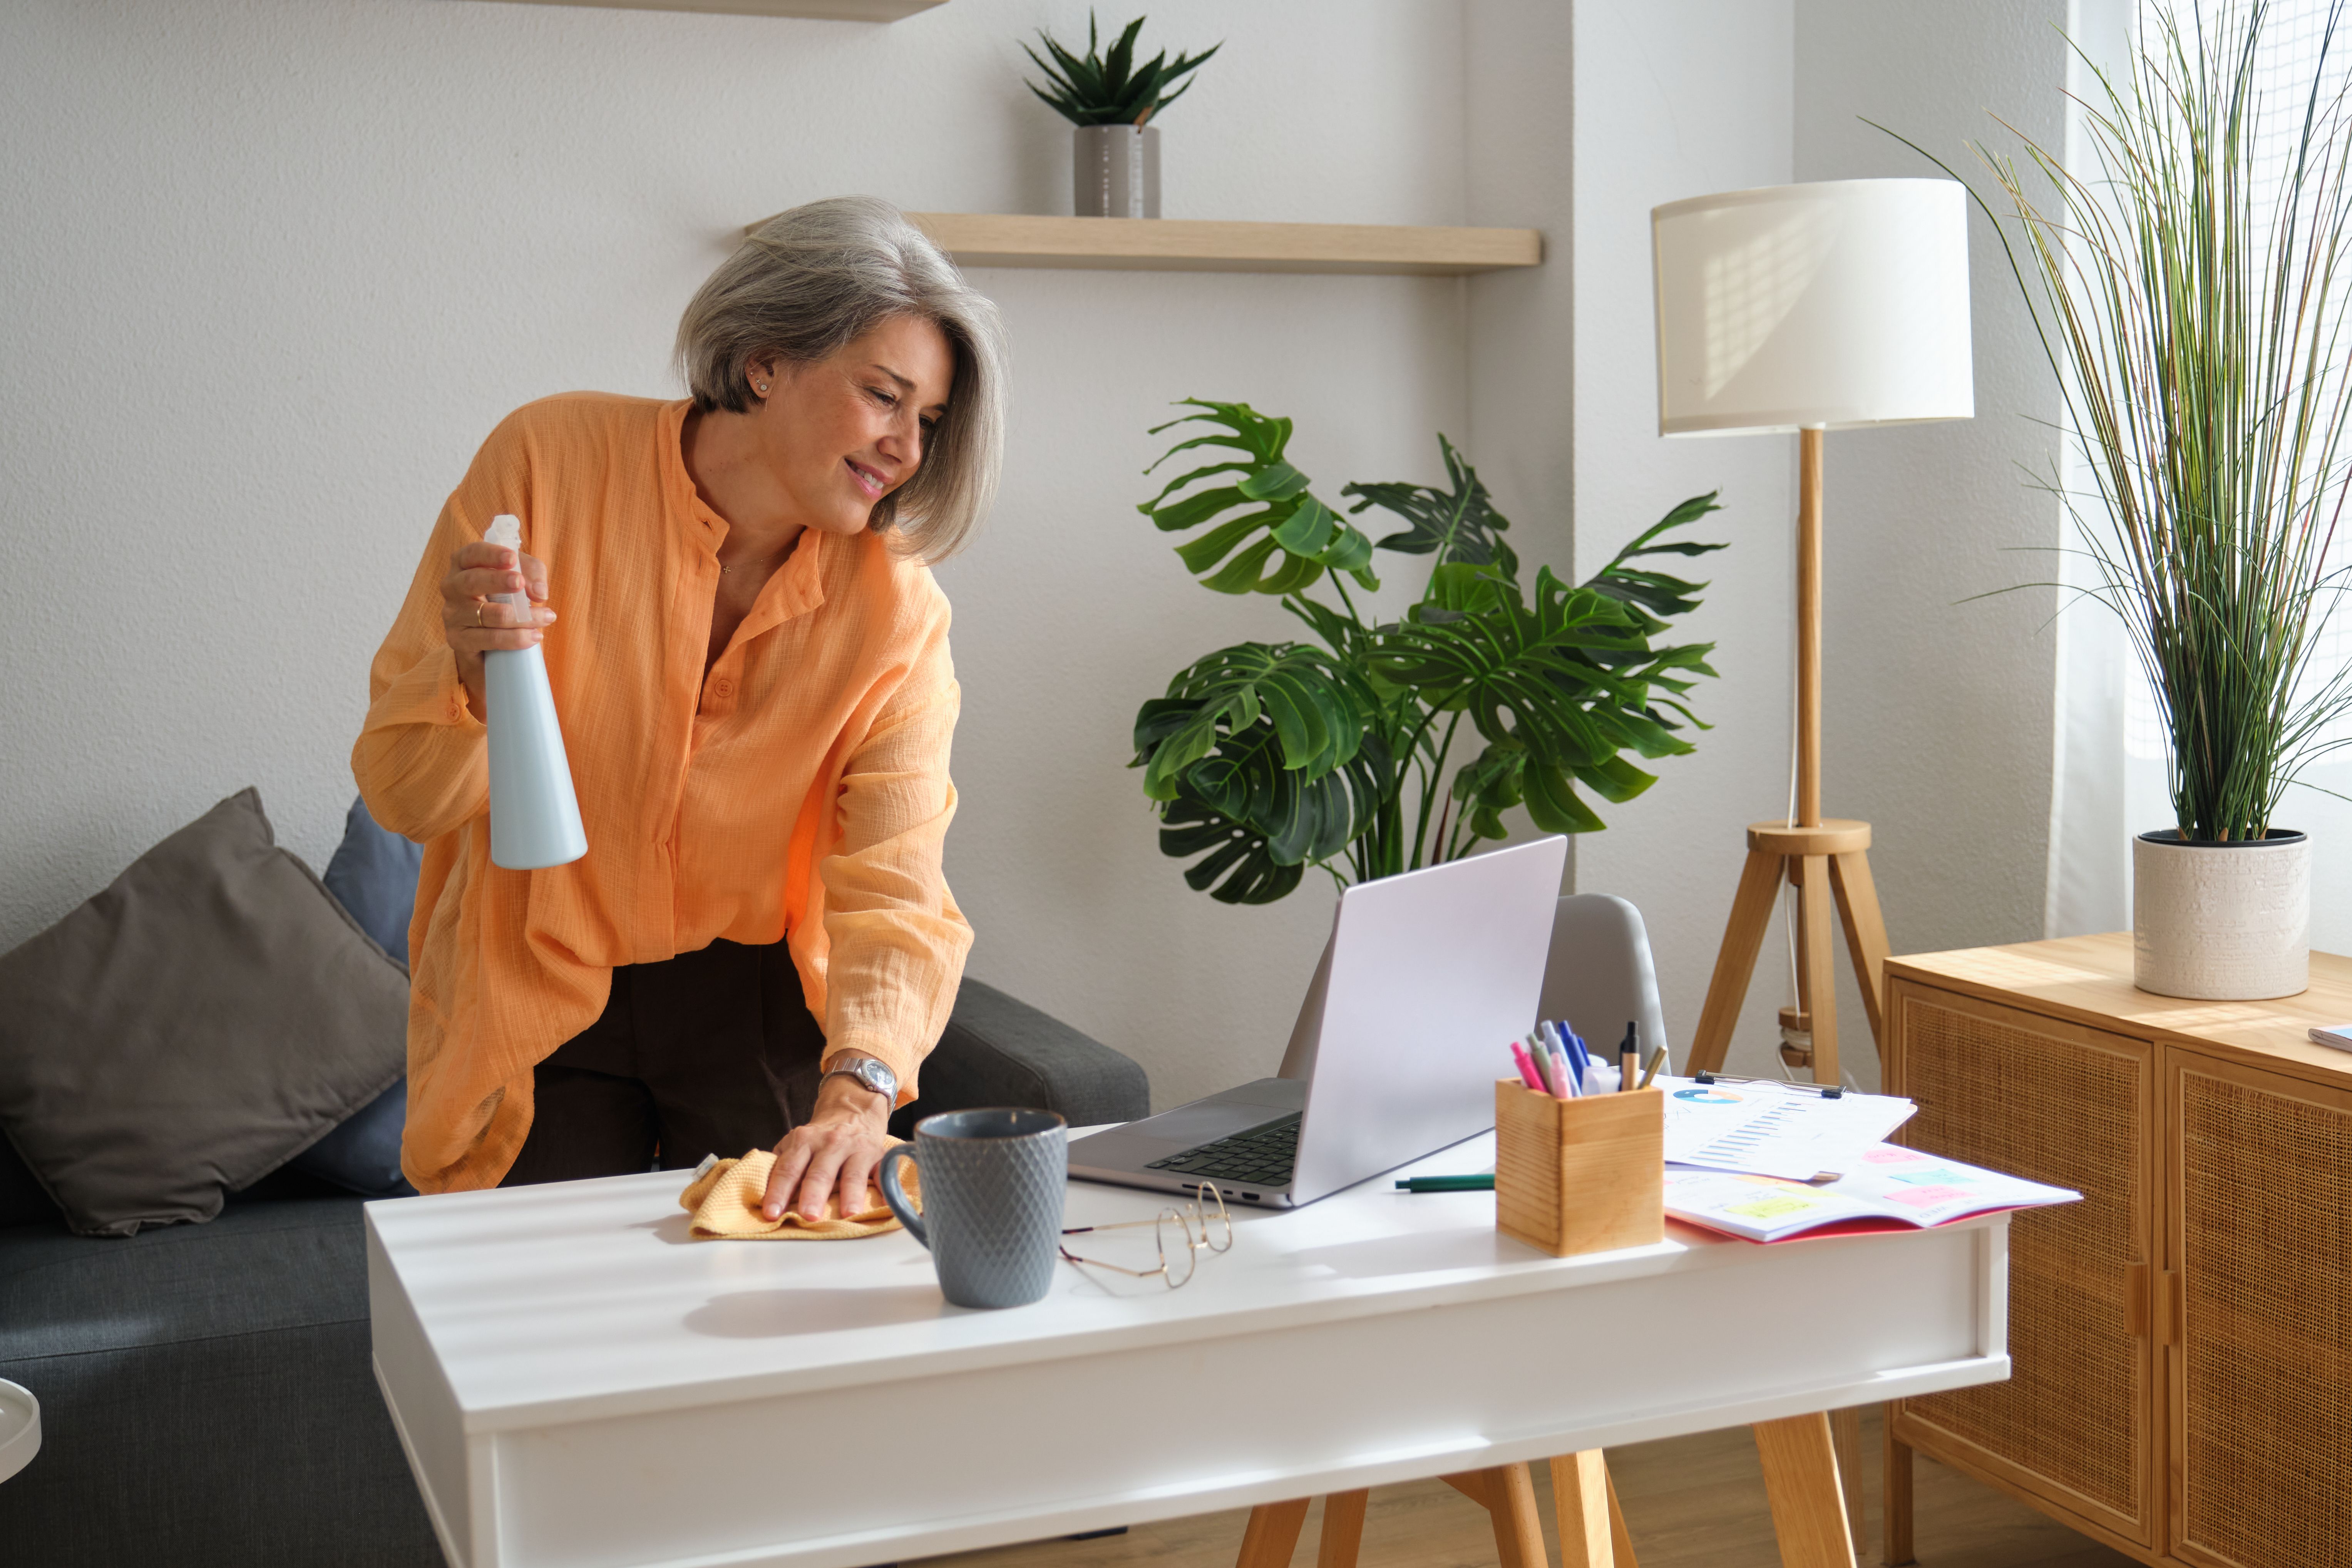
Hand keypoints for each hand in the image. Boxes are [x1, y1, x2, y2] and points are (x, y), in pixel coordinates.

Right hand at [441, 541, 554, 718]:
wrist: (487, 643)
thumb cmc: (503, 600)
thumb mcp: (521, 579)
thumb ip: (532, 575)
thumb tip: (539, 592)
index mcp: (463, 565)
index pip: (471, 554)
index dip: (491, 555)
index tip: (511, 558)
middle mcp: (452, 587)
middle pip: (472, 581)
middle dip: (498, 581)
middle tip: (521, 584)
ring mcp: (452, 615)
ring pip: (485, 614)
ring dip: (519, 616)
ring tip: (546, 617)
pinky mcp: (457, 640)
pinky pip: (486, 639)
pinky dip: (513, 639)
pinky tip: (533, 637)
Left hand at [760, 1068, 893, 1220]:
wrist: (854, 1111)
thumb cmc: (820, 1138)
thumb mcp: (797, 1143)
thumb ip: (781, 1163)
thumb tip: (759, 1193)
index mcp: (804, 1141)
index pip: (788, 1169)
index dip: (778, 1191)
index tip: (771, 1213)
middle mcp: (830, 1144)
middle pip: (819, 1172)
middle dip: (813, 1194)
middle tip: (808, 1216)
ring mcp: (857, 1149)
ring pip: (852, 1173)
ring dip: (850, 1194)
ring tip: (848, 1213)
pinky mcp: (879, 1156)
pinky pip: (882, 1172)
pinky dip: (885, 1187)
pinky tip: (885, 1202)